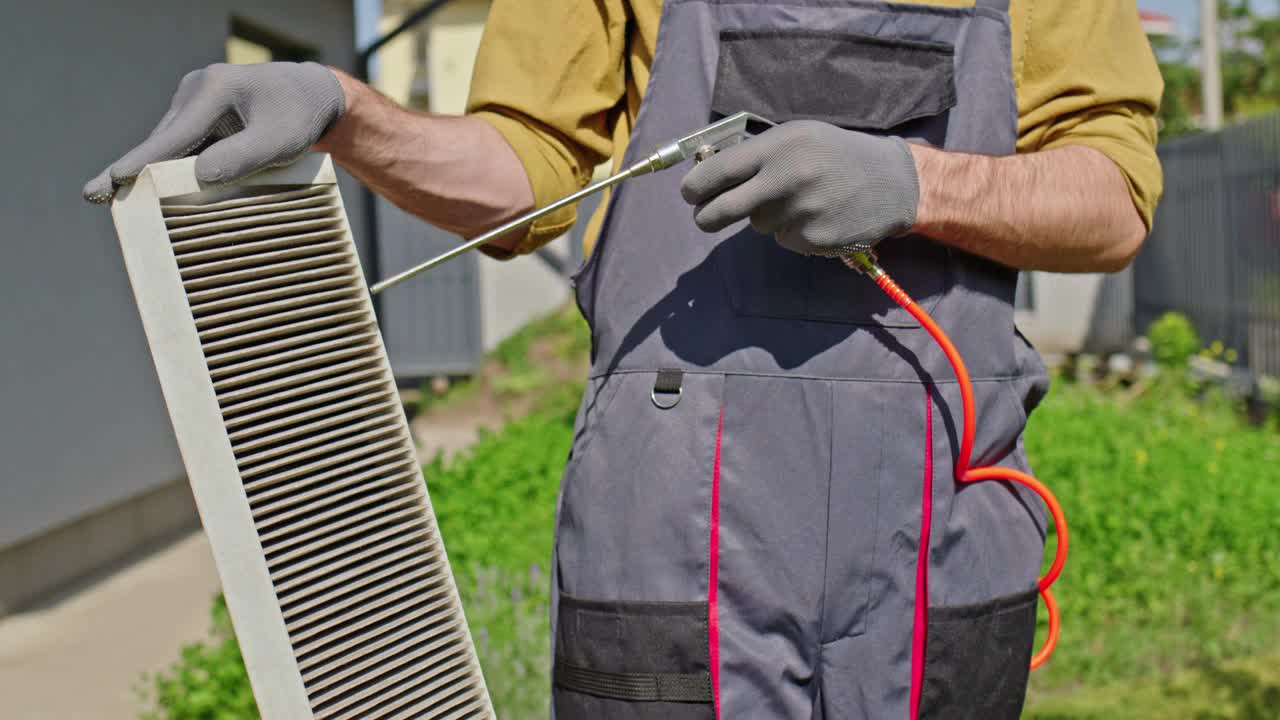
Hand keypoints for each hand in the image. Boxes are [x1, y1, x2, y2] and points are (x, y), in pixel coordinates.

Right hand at [83, 62, 344, 202]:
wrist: (312, 95)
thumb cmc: (299, 117)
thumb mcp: (279, 141)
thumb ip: (242, 157)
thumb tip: (198, 176)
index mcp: (214, 90)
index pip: (174, 134)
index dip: (145, 161)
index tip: (118, 178)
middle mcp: (197, 91)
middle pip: (164, 141)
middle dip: (132, 169)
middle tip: (93, 194)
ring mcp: (196, 102)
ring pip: (171, 145)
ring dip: (149, 171)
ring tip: (110, 196)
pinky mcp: (201, 116)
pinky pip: (183, 145)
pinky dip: (170, 167)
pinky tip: (147, 188)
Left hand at [679, 120, 919, 255]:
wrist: (892, 182)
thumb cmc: (837, 154)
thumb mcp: (798, 136)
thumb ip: (757, 153)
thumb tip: (709, 171)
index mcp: (778, 147)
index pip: (717, 172)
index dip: (694, 187)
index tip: (689, 194)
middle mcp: (784, 180)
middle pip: (721, 211)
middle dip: (706, 217)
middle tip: (706, 217)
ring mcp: (798, 213)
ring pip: (757, 225)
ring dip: (766, 216)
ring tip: (800, 199)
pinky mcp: (811, 239)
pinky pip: (783, 239)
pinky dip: (791, 230)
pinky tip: (816, 215)